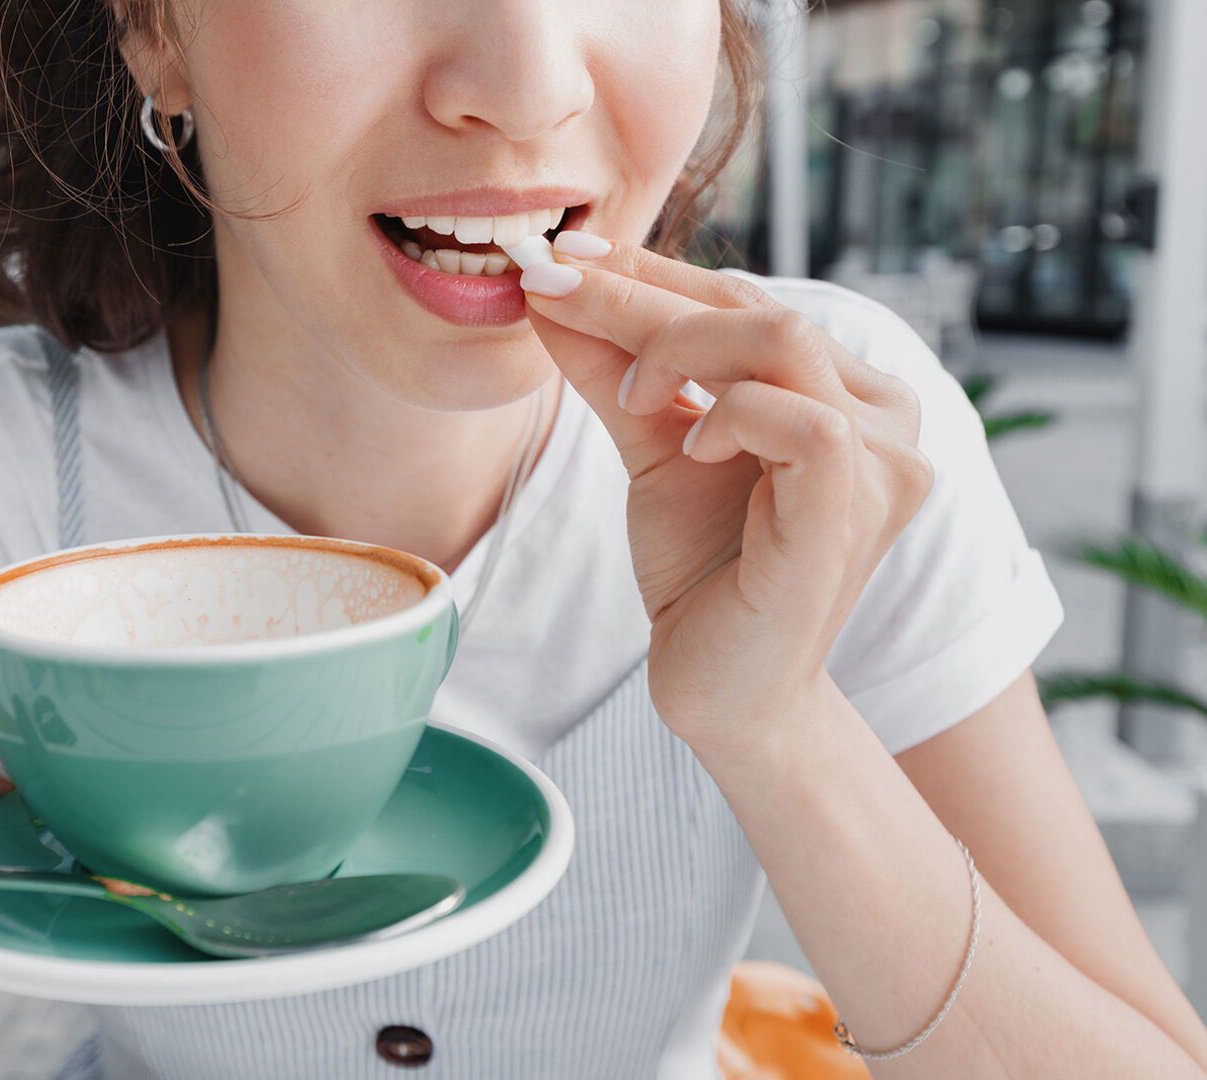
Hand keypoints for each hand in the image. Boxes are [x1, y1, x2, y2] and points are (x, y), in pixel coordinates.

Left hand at [520, 237, 932, 754]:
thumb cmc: (700, 572)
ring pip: (783, 341)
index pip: (747, 302)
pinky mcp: (856, 508)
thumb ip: (614, 371)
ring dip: (682, 347)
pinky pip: (803, 420)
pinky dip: (732, 416)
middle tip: (552, 290)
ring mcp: (884, 461)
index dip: (653, 272)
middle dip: (643, 294)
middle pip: (761, 308)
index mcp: (843, 391)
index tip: (562, 258)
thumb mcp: (650, 447)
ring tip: (634, 396)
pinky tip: (693, 447)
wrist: (721, 689)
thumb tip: (549, 291)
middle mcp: (883, 415)